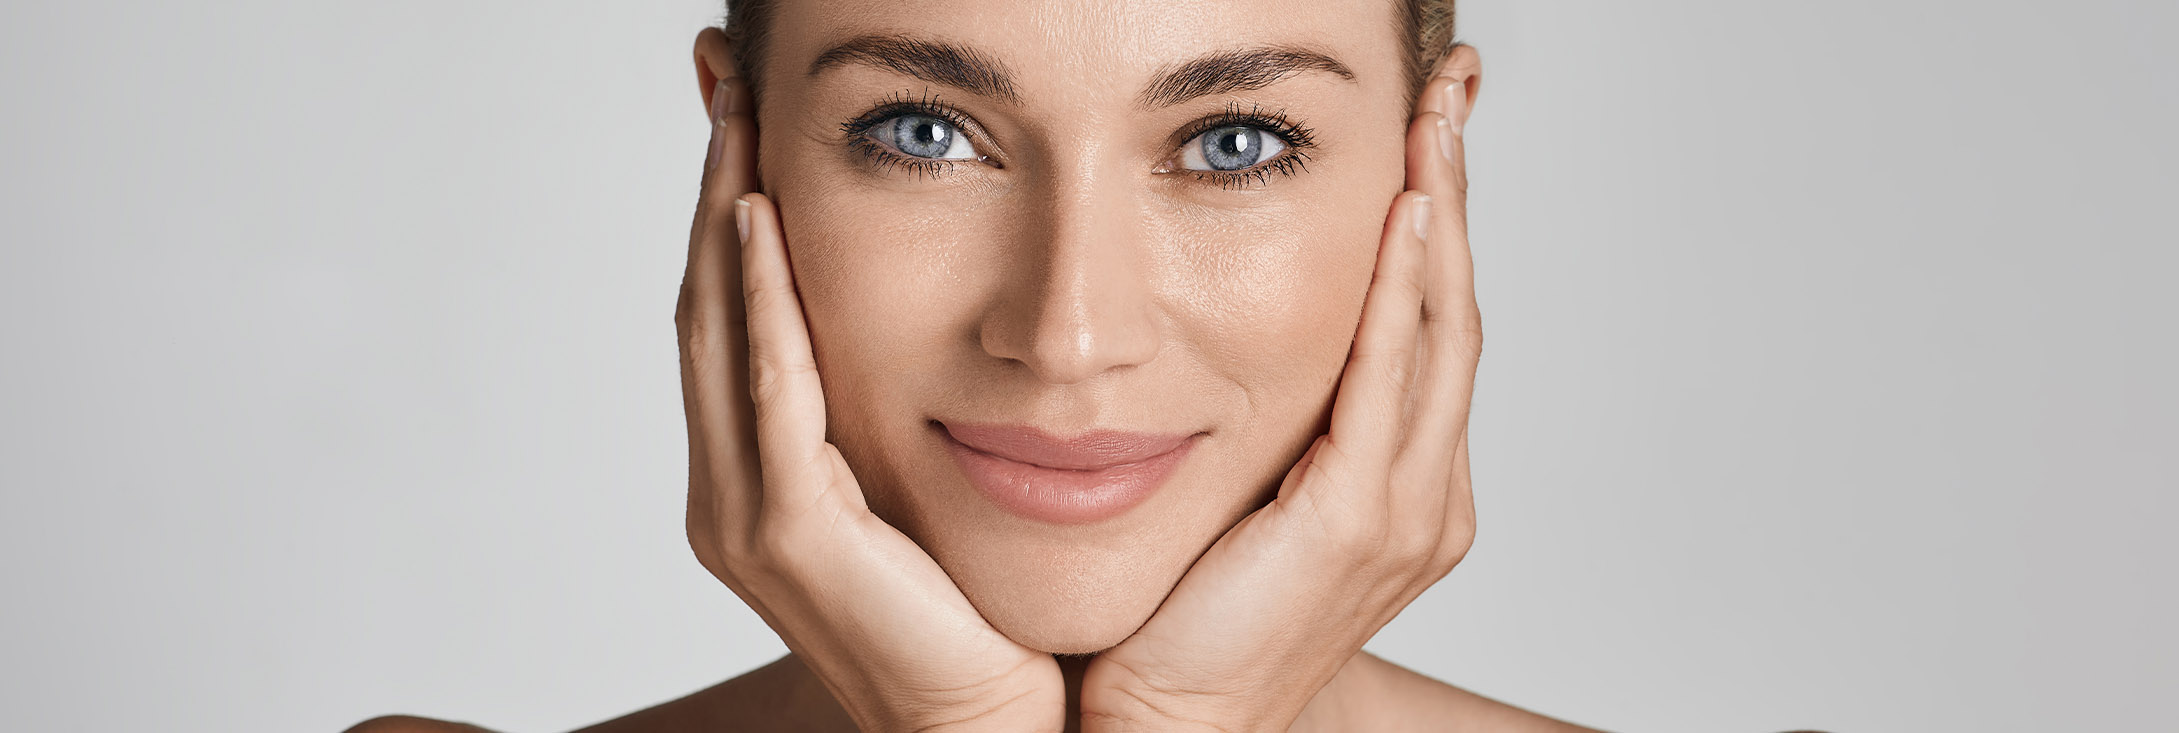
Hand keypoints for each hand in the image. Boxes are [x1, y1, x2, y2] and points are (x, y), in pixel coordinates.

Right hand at [675, 67, 1063, 731]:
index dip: (727, 209)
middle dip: (712, 184)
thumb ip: (896, 417)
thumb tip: (932, 328)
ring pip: (721, 332)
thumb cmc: (977, 622)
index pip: (734, 315)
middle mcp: (734, 493)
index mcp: (761, 480)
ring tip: (736, 117)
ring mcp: (751, 517)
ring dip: (723, 216)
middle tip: (722, 78)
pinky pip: (772, 396)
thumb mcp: (925, 493)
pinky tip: (761, 223)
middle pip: (708, 304)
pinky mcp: (794, 536)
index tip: (742, 113)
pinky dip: (762, 306)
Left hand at [1079, 64, 1484, 730]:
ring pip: (1439, 330)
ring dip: (1440, 214)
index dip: (1436, 223)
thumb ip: (1274, 426)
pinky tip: (1402, 214)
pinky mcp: (1359, 522)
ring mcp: (1406, 510)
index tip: (1428, 130)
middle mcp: (1426, 493)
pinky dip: (1401, 291)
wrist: (1175, 728)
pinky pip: (1390, 381)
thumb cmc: (1188, 621)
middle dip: (1456, 191)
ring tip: (1436, 119)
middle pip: (1454, 310)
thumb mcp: (1245, 498)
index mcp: (1403, 486)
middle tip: (1453, 89)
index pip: (1428, 325)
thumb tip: (1237, 334)